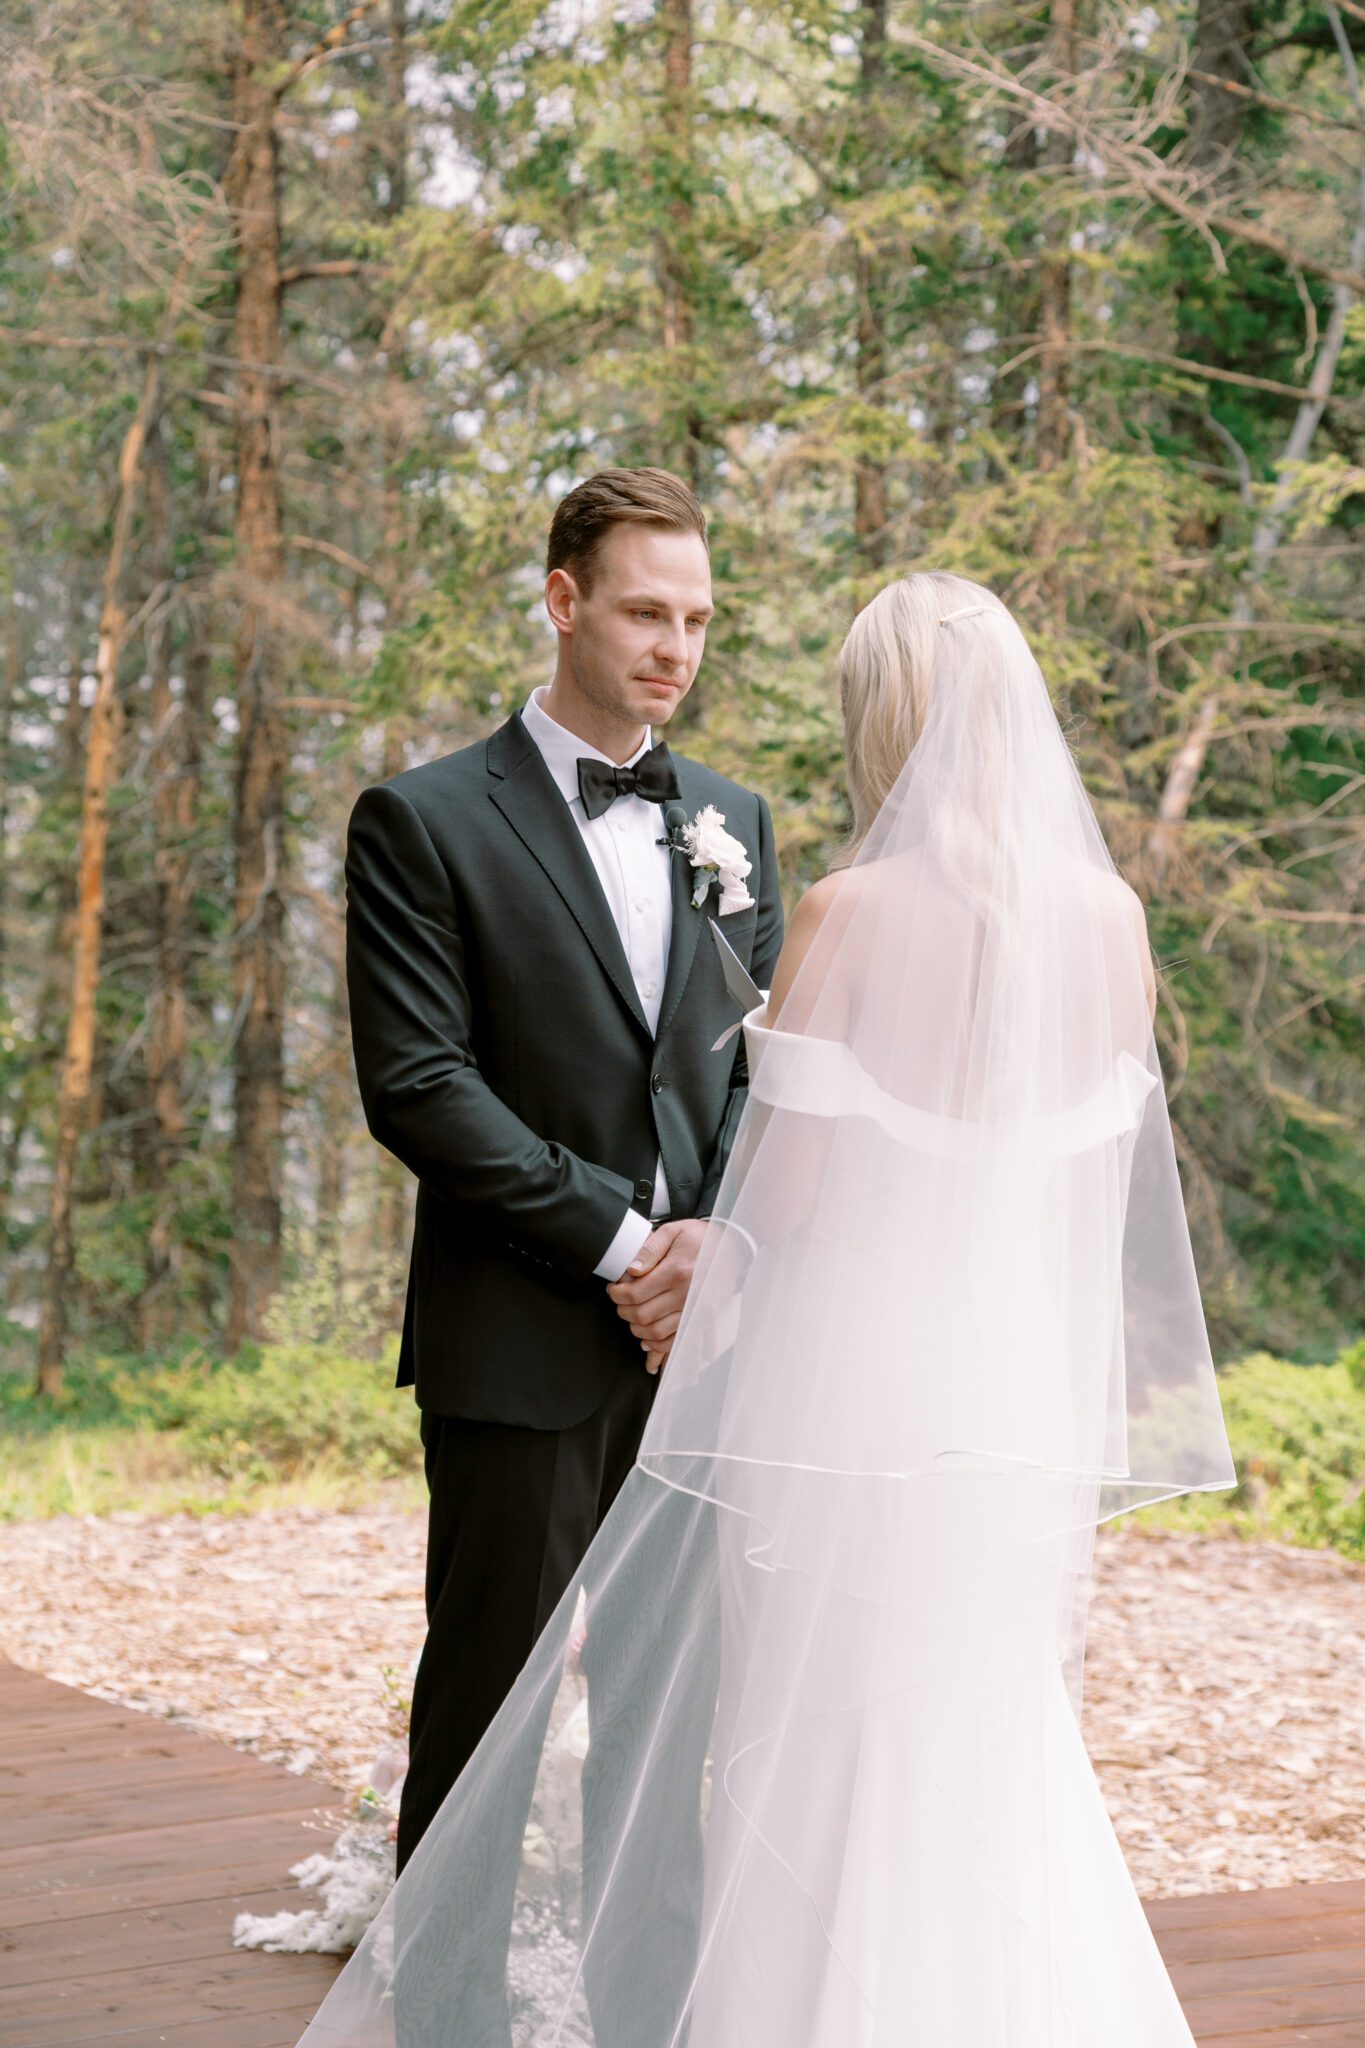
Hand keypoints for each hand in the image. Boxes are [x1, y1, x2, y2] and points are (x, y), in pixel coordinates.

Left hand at [606, 1218, 709, 1375]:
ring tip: (633, 1319)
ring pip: (657, 1333)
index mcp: (676, 1271)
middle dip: (624, 1312)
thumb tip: (632, 1271)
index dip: (617, 1295)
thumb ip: (649, 1249)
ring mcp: (697, 1310)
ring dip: (638, 1330)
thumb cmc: (700, 1238)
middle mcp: (687, 1294)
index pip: (635, 1294)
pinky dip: (661, 1348)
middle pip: (643, 1315)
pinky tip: (650, 1342)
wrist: (732, 1246)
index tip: (613, 1290)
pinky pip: (679, 1341)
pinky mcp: (705, 1318)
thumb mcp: (672, 1232)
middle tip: (621, 1304)